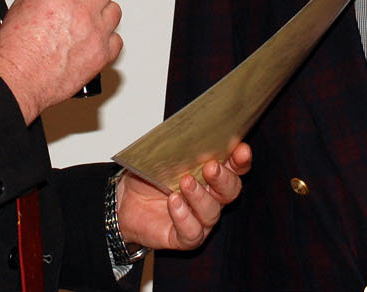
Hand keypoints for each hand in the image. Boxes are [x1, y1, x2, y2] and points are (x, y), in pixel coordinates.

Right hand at [0, 0, 120, 122]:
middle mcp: (84, 9)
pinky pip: (117, 40)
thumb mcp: (21, 3)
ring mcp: (96, 32)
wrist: (19, 79)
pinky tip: (93, 39)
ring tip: (87, 17)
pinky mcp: (102, 55)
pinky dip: (107, 38)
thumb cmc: (16, 47)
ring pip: (115, 10)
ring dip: (104, 10)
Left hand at [116, 143, 251, 250]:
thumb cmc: (149, 177)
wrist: (125, 201)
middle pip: (231, 190)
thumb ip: (181, 146)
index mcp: (212, 174)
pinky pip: (192, 232)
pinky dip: (184, 217)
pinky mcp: (186, 237)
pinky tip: (173, 202)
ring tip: (185, 182)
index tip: (241, 150)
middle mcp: (212, 197)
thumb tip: (189, 130)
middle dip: (223, 178)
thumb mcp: (163, 155)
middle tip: (211, 167)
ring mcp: (200, 219)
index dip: (241, 160)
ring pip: (212, 211)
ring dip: (200, 196)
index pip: (235, 167)